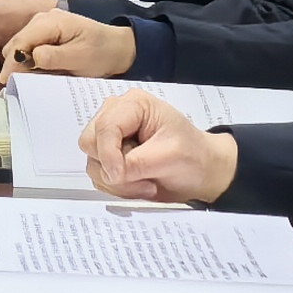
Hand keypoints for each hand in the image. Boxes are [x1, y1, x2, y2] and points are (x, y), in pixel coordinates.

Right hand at [0, 8, 136, 79]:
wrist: (117, 48)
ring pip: (20, 46)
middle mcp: (43, 19)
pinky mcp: (45, 34)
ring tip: (23, 81)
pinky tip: (33, 73)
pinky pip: (28, 48)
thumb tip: (32, 57)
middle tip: (15, 85)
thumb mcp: (80, 58)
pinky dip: (27, 61)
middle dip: (13, 63)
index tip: (6, 81)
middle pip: (16, 42)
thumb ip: (54, 57)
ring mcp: (43, 25)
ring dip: (20, 63)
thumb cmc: (101, 53)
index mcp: (51, 22)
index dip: (11, 61)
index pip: (21, 41)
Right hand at [85, 90, 234, 206]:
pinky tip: (141, 184)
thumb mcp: (169, 156)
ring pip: (93, 163)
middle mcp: (116, 116)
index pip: (105, 127)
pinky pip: (99, 176)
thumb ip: (136, 163)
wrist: (202, 172)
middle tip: (142, 178)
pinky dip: (118, 187)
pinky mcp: (110, 157)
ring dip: (118, 182)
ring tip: (147, 182)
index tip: (119, 176)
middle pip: (90, 142)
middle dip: (113, 167)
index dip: (108, 153)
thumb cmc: (192, 156)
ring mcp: (111, 137)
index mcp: (133, 105)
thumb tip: (111, 174)